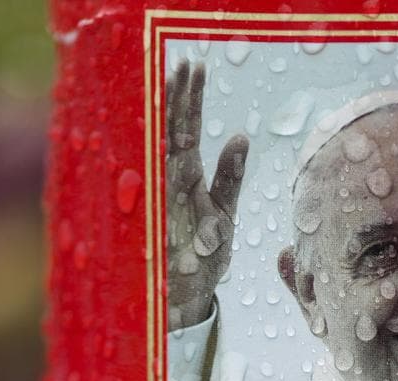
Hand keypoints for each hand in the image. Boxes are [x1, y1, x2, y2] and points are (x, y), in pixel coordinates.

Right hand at [166, 60, 248, 329]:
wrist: (186, 299)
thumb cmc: (203, 257)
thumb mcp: (224, 213)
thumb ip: (229, 176)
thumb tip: (241, 137)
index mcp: (186, 179)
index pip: (188, 130)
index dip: (191, 98)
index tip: (195, 66)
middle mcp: (171, 184)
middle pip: (174, 131)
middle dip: (180, 98)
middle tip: (185, 63)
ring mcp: (163, 200)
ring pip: (163, 149)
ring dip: (170, 118)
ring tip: (174, 82)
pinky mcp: (160, 222)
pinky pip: (157, 186)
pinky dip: (158, 158)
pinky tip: (166, 133)